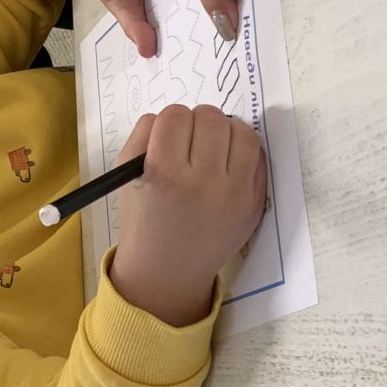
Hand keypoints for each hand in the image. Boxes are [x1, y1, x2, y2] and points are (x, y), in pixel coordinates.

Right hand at [105, 105, 268, 327]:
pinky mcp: (255, 203)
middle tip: (190, 138)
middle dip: (197, 120)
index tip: (167, 134)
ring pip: (242, 132)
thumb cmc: (144, 220)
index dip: (168, 120)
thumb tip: (175, 115)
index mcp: (165, 175)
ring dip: (226, 130)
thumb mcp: (127, 176)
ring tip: (213, 145)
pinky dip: (243, 150)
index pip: (175, 116)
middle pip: (211, 117)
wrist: (169, 272)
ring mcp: (235, 195)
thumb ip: (145, 135)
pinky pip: (258, 157)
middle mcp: (203, 183)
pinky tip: (228, 161)